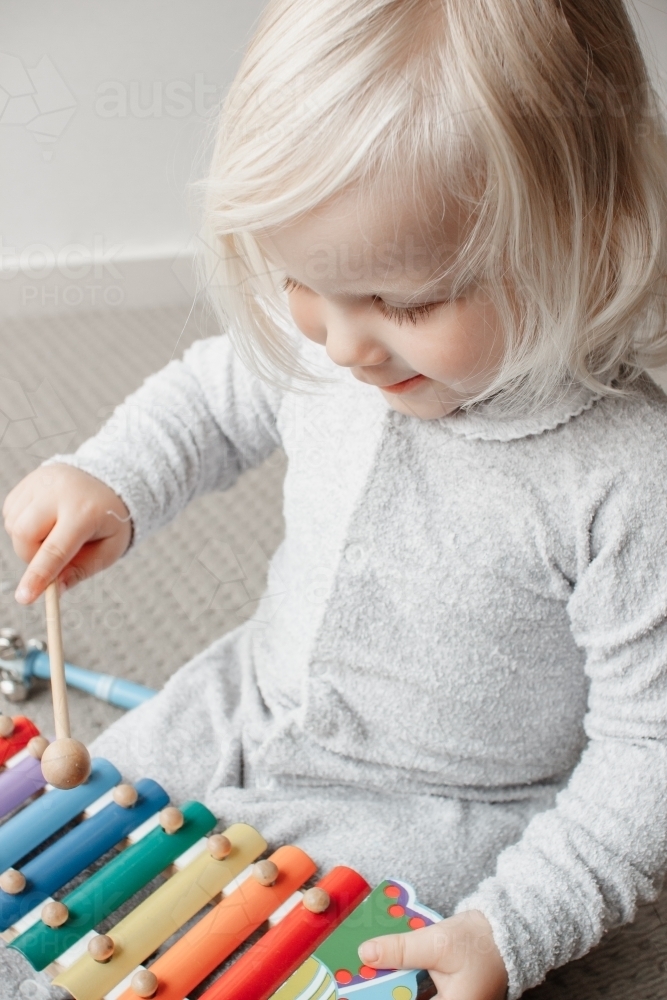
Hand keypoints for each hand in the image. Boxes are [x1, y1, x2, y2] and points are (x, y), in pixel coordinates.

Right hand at [3, 464, 132, 603]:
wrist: (109, 480)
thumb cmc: (109, 520)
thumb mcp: (108, 548)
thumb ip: (81, 570)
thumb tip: (55, 591)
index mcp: (85, 511)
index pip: (55, 549)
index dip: (38, 576)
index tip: (24, 598)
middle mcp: (59, 492)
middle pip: (24, 535)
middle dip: (31, 557)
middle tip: (53, 557)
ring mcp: (41, 482)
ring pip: (14, 525)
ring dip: (27, 541)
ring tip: (55, 533)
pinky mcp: (29, 480)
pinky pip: (10, 512)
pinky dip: (22, 525)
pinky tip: (45, 520)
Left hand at [358, 909, 507, 999]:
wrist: (504, 934)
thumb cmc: (479, 942)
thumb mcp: (437, 942)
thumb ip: (402, 949)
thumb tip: (366, 954)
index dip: (381, 996)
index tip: (351, 992)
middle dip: (382, 989)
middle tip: (353, 979)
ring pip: (407, 996)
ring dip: (388, 985)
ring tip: (362, 973)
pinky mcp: (441, 998)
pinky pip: (415, 993)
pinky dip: (399, 982)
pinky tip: (382, 968)